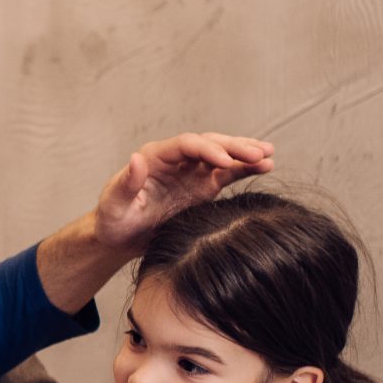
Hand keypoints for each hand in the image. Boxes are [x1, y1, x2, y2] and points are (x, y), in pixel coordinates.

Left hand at [91, 133, 274, 251]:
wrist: (120, 237)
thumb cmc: (113, 219)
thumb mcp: (114, 205)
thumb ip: (126, 183)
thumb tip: (137, 158)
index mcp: (155, 157)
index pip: (187, 145)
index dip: (207, 150)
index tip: (226, 162)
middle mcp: (177, 160)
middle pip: (210, 145)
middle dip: (234, 147)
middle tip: (259, 153)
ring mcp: (192, 172)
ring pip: (223, 156)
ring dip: (246, 154)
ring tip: (269, 155)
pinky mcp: (203, 187)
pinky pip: (228, 174)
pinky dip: (246, 169)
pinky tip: (266, 167)